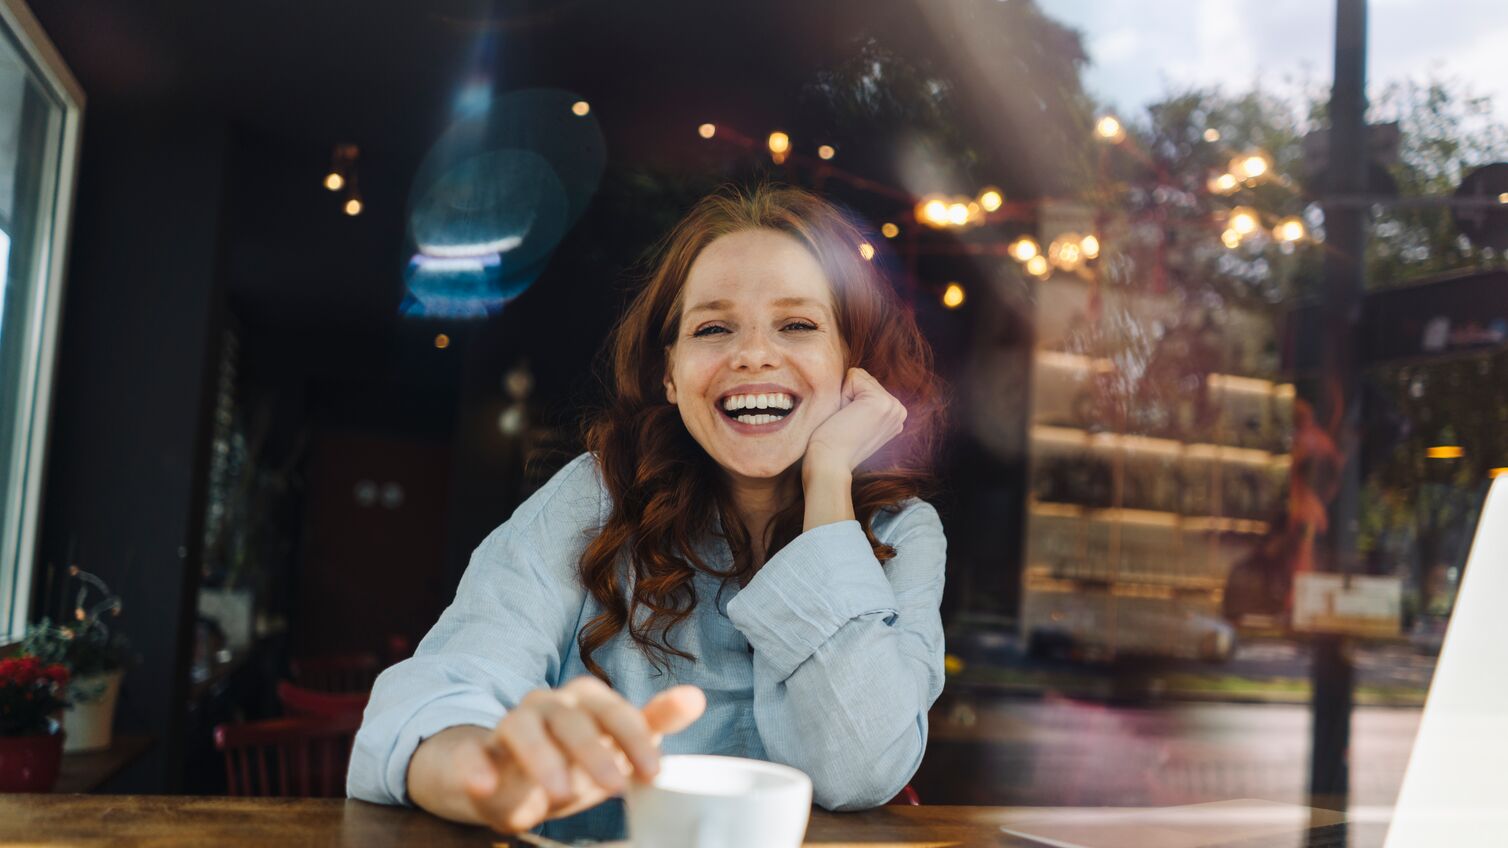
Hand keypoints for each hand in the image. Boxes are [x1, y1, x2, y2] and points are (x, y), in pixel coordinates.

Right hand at [447, 678, 704, 833]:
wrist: (495, 779)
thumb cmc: (565, 762)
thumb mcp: (611, 750)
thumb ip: (653, 723)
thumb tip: (696, 697)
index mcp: (583, 702)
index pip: (613, 711)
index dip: (636, 737)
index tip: (653, 771)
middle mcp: (546, 705)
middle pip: (570, 719)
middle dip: (594, 751)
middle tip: (615, 787)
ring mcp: (507, 726)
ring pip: (521, 727)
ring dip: (542, 758)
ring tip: (557, 793)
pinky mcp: (472, 753)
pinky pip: (469, 752)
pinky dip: (475, 766)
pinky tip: (483, 784)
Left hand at [804, 367, 907, 475]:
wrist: (830, 465)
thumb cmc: (833, 445)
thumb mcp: (857, 421)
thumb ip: (864, 403)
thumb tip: (855, 375)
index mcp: (896, 416)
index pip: (867, 386)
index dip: (850, 401)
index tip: (850, 426)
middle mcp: (899, 410)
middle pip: (864, 379)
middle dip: (848, 396)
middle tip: (846, 424)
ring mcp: (893, 406)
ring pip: (858, 377)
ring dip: (844, 396)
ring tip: (846, 421)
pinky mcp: (880, 402)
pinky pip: (853, 376)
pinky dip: (842, 394)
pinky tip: (845, 417)